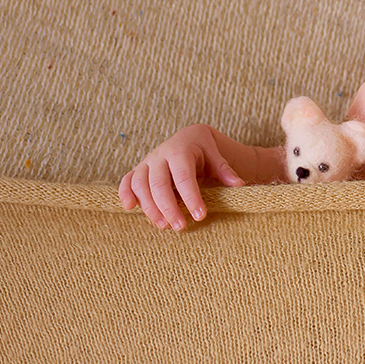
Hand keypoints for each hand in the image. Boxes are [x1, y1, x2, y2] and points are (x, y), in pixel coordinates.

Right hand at [118, 124, 244, 230]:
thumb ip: (224, 170)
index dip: (191, 197)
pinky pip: (127, 180)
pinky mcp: (139, 169)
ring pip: (141, 184)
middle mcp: (161, 154)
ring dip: (150, 207)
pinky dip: (125, 193)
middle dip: (169, 207)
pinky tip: (130, 207)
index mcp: (181, 149)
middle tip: (180, 227)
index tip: (200, 215)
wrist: (189, 137)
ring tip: (164, 226)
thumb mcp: (216, 154)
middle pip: (159, 183)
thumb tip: (239, 185)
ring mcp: (148, 162)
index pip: (184, 176)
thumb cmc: (205, 149)